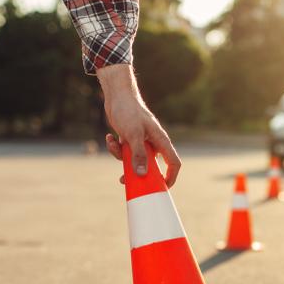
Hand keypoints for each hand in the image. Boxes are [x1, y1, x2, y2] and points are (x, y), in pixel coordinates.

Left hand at [97, 63, 181, 187]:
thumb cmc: (129, 111)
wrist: (117, 96)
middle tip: (125, 179)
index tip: (163, 188)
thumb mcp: (133, 134)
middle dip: (137, 173)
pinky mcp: (130, 140)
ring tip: (114, 145)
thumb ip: (138, 155)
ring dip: (122, 158)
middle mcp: (153, 143)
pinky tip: (110, 137)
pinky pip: (124, 153)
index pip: (174, 162)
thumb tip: (142, 175)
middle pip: (151, 166)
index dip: (171, 177)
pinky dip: (115, 148)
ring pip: (135, 160)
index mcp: (161, 140)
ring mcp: (141, 142)